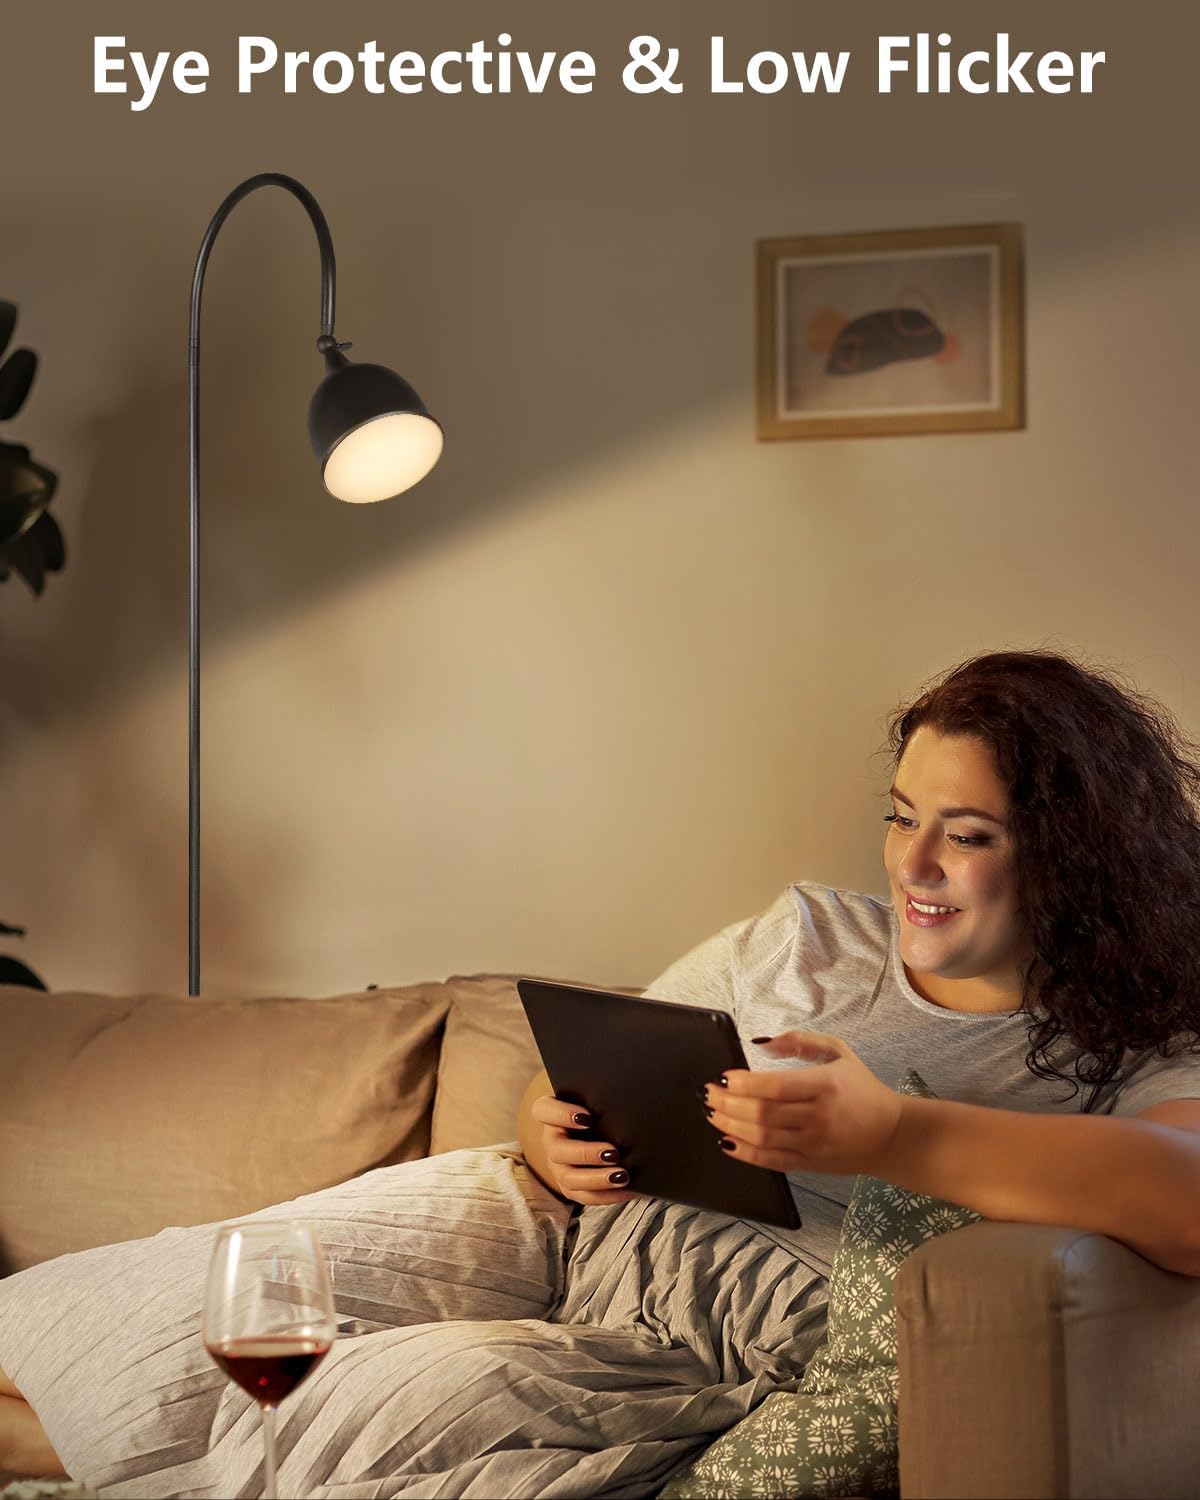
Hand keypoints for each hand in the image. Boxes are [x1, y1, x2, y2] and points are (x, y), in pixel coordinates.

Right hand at [529, 1094, 640, 1205]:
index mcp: (551, 1115)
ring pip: (570, 1179)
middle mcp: (552, 1141)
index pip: (543, 1111)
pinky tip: (628, 1189)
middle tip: (613, 1152)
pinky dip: (608, 1195)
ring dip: (597, 1179)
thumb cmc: (600, 1109)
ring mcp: (559, 1167)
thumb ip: (603, 1097)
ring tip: (622, 1176)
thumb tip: (628, 1094)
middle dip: (586, 1153)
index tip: (587, 1118)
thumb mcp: (598, 1100)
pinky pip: (586, 1197)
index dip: (561, 1115)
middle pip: (558, 1150)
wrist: (602, 1131)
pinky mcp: (572, 1187)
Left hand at [703, 1031, 903, 1176]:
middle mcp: (819, 1116)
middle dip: (729, 1104)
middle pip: (764, 1113)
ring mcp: (815, 1144)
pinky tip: (727, 1142)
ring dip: (731, 1126)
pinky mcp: (812, 1165)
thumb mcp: (839, 1052)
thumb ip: (802, 1042)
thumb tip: (762, 1042)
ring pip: (764, 1138)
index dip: (745, 1084)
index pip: (778, 1086)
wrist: (892, 1135)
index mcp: (827, 1085)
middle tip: (708, 1095)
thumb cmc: (862, 1089)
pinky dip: (746, 1154)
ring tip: (712, 1115)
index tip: (724, 1077)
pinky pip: (773, 1161)